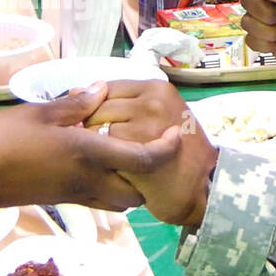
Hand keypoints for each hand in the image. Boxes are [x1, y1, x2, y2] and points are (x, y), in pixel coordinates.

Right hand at [0, 83, 182, 210]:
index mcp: (88, 155)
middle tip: (146, 146)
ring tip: (121, 153)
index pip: (142, 159)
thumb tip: (102, 88)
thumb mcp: (39, 113)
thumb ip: (75, 104)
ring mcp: (76, 195)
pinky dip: (109, 185)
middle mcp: (89, 181)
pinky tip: (96, 161)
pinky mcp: (63, 200)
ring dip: (129, 183)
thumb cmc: (1, 140)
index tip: (173, 134)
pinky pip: (99, 199)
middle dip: (149, 175)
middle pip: (137, 192)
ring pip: (120, 200)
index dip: (164, 149)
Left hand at [84, 81, 217, 226]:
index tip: (99, 124)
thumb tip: (74, 90)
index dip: (96, 108)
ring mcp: (144, 126)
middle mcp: (151, 102)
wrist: (200, 187)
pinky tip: (111, 168)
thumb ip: (120, 102)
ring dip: (93, 144)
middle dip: (91, 126)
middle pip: (97, 107)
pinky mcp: (136, 151)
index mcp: (156, 89)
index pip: (107, 89)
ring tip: (106, 156)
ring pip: (95, 128)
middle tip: (102, 145)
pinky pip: (101, 150)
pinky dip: (100, 160)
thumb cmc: (176, 151)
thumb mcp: (157, 114)